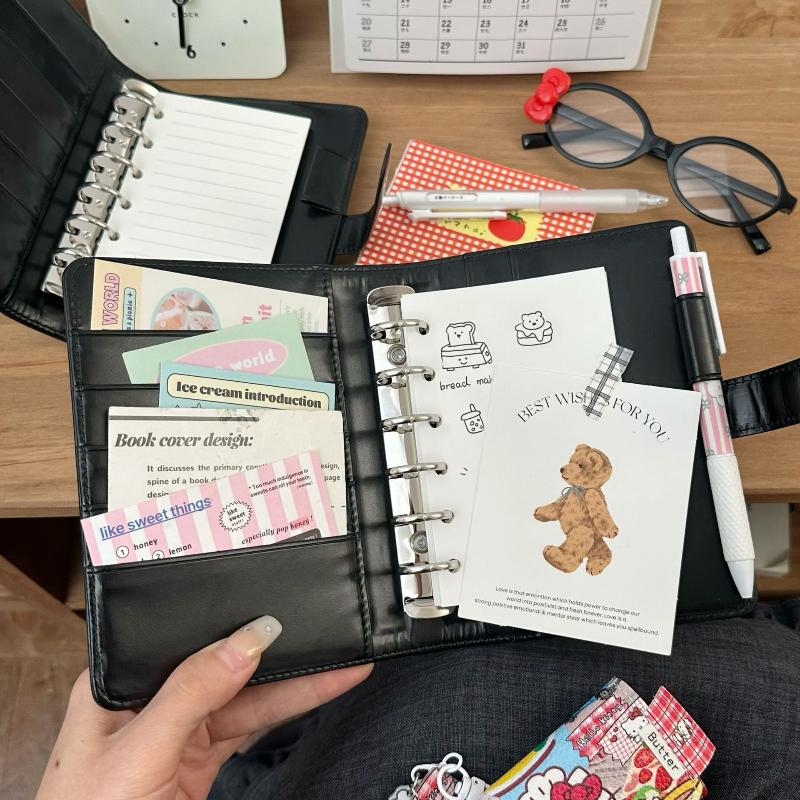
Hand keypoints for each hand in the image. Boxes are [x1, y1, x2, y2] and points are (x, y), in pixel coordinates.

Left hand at [36, 615, 371, 799]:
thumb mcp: (140, 750)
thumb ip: (193, 692)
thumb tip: (250, 638)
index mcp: (119, 681)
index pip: (185, 636)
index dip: (233, 618)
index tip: (282, 604)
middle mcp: (150, 699)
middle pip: (225, 665)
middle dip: (277, 652)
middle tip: (328, 633)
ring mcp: (177, 732)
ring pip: (245, 697)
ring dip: (293, 685)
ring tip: (341, 665)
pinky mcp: (198, 762)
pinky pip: (248, 728)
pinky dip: (282, 713)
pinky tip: (312, 694)